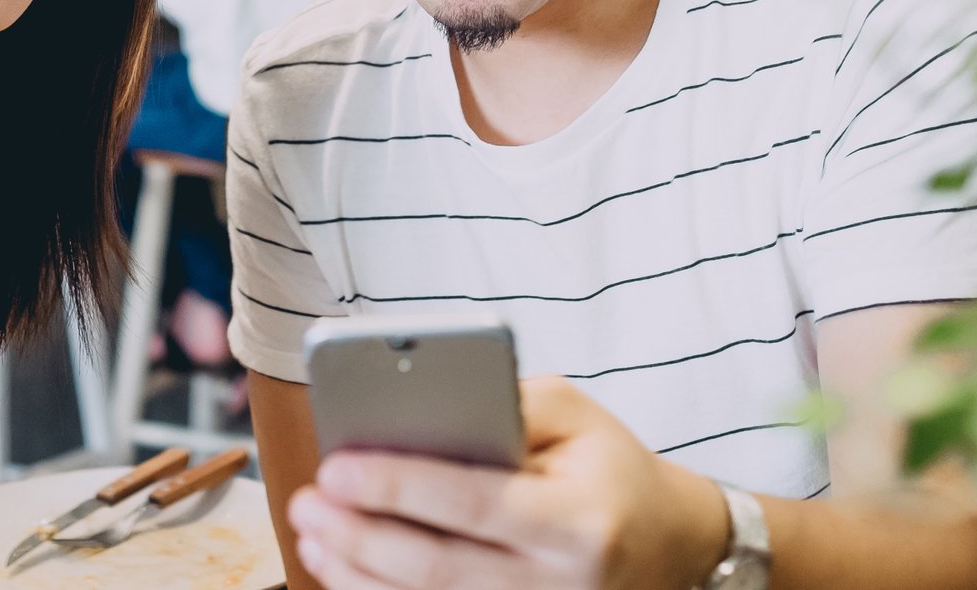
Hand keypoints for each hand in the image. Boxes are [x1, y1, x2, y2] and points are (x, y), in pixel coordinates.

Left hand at [288, 377, 731, 589]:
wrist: (672, 545)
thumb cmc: (607, 466)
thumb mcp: (573, 414)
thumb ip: (500, 403)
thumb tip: (411, 408)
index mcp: (578, 517)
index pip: (474, 502)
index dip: (399, 486)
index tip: (335, 466)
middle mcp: (561, 582)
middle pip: (438, 566)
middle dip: (359, 533)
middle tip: (305, 499)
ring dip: (357, 572)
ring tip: (312, 532)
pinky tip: (343, 567)